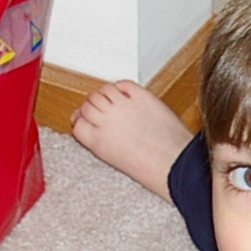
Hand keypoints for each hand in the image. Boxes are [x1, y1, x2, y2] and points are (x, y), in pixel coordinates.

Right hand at [68, 81, 190, 200]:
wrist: (173, 162)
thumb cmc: (148, 167)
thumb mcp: (113, 160)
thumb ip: (100, 140)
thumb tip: (92, 125)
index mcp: (98, 141)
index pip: (77, 123)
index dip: (80, 119)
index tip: (83, 118)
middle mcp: (107, 121)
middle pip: (88, 104)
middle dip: (91, 105)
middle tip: (99, 108)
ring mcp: (124, 106)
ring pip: (103, 90)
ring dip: (104, 93)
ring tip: (113, 100)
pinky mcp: (141, 96)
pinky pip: (124, 83)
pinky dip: (121, 86)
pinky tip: (125, 93)